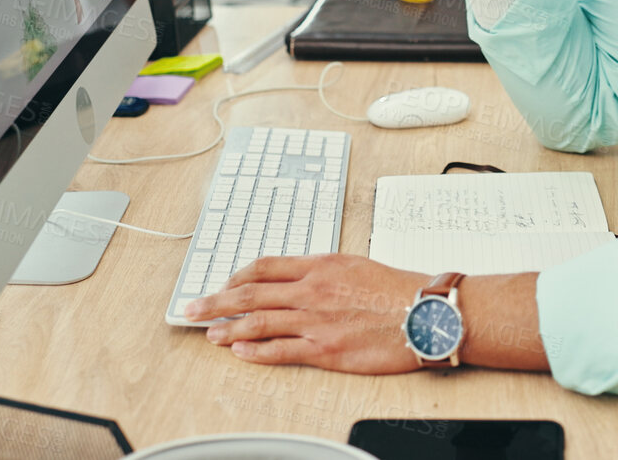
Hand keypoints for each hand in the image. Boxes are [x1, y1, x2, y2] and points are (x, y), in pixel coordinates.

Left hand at [188, 255, 429, 373]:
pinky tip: (239, 352)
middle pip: (249, 293)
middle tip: (193, 308)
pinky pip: (279, 351)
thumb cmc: (396, 290)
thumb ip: (322, 271)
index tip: (223, 283)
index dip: (236, 276)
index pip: (263, 266)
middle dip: (215, 301)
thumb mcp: (354, 265)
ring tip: (208, 333)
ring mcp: (315, 321)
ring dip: (227, 328)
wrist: (424, 313)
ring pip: (257, 323)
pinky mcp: (324, 350)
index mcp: (319, 265)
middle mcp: (311, 290)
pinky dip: (254, 351)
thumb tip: (297, 277)